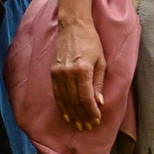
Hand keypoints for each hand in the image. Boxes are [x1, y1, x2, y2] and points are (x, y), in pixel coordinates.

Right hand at [52, 15, 107, 130]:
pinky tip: (67, 115)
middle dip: (82, 117)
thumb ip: (99, 82)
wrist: (73, 26)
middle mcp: (67, 73)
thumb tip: (99, 103)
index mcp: (82, 70)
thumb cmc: (91, 42)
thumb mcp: (101, 61)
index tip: (96, 121)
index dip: (91, 112)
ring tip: (79, 125)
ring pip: (64, 100)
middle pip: (74, 102)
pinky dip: (62, 106)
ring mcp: (58, 73)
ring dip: (72, 115)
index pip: (86, 98)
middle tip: (88, 127)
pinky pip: (57, 94)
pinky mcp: (52, 72)